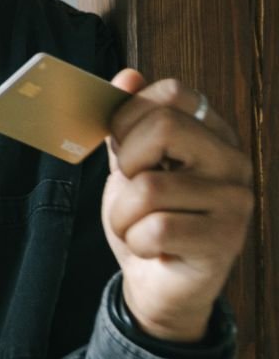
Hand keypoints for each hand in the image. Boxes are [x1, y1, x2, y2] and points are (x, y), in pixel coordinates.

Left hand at [102, 71, 252, 341]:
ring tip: (137, 227)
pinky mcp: (226, 240)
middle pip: (163, 127)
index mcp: (211, 132)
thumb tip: (127, 75)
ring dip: (123, 214)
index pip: (172, 92)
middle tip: (132, 188)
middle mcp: (232, 160)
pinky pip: (156, 228)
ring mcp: (235, 200)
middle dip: (126, 163)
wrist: (157, 283)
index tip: (122, 144)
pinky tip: (153, 248)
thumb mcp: (129, 164)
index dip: (130, 115)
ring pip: (149, 187)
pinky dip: (137, 240)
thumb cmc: (144, 217)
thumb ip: (126, 123)